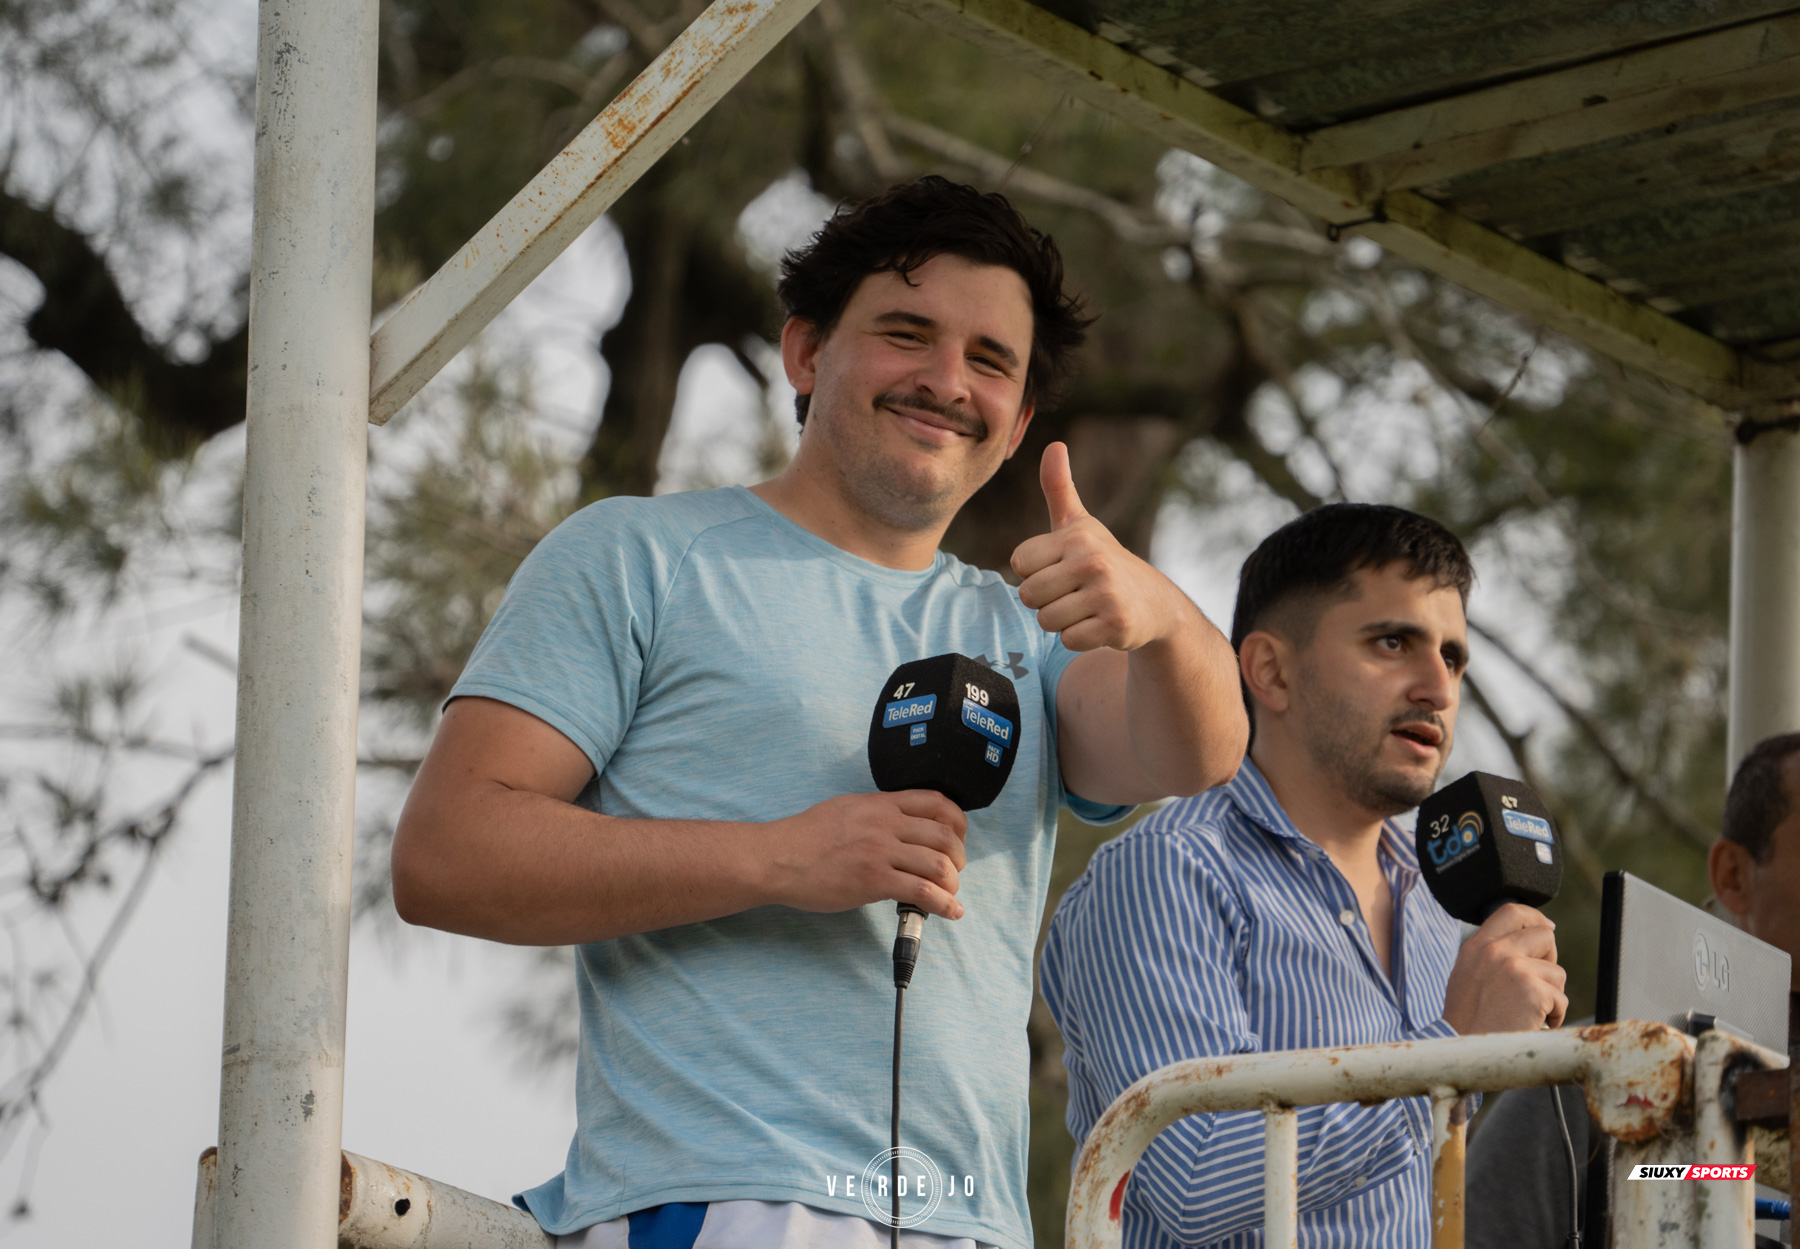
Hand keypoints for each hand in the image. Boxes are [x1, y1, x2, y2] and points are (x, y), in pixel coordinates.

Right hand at [764, 790, 968, 919]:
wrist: (778, 857)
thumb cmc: (806, 836)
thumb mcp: (847, 808)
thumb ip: (877, 812)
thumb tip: (901, 824)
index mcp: (881, 803)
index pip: (936, 802)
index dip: (957, 822)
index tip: (958, 837)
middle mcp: (885, 823)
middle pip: (944, 835)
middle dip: (959, 856)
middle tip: (954, 870)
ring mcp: (880, 852)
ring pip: (938, 864)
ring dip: (953, 881)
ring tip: (950, 892)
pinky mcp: (873, 881)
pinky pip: (922, 892)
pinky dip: (945, 904)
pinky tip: (950, 911)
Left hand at [1010, 442, 1184, 651]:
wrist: (1154, 603)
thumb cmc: (1104, 561)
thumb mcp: (1080, 524)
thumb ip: (1059, 488)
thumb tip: (1053, 444)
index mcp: (1076, 536)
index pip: (1020, 563)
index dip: (1035, 572)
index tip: (1061, 569)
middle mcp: (1092, 561)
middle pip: (1029, 595)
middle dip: (1046, 601)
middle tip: (1074, 593)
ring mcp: (1106, 594)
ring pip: (1046, 621)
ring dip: (1062, 621)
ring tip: (1086, 608)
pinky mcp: (1116, 624)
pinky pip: (1069, 639)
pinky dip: (1080, 637)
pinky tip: (1099, 624)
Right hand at [1440, 903, 1568, 1033]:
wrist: (1462, 1049)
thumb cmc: (1467, 1020)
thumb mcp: (1468, 975)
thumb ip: (1491, 955)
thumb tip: (1526, 941)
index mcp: (1476, 946)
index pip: (1512, 912)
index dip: (1536, 918)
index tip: (1547, 927)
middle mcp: (1494, 951)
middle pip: (1544, 935)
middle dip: (1550, 959)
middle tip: (1539, 983)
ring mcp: (1514, 968)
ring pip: (1556, 972)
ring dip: (1551, 995)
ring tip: (1529, 1011)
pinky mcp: (1532, 990)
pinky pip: (1561, 999)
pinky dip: (1554, 1015)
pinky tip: (1534, 1024)